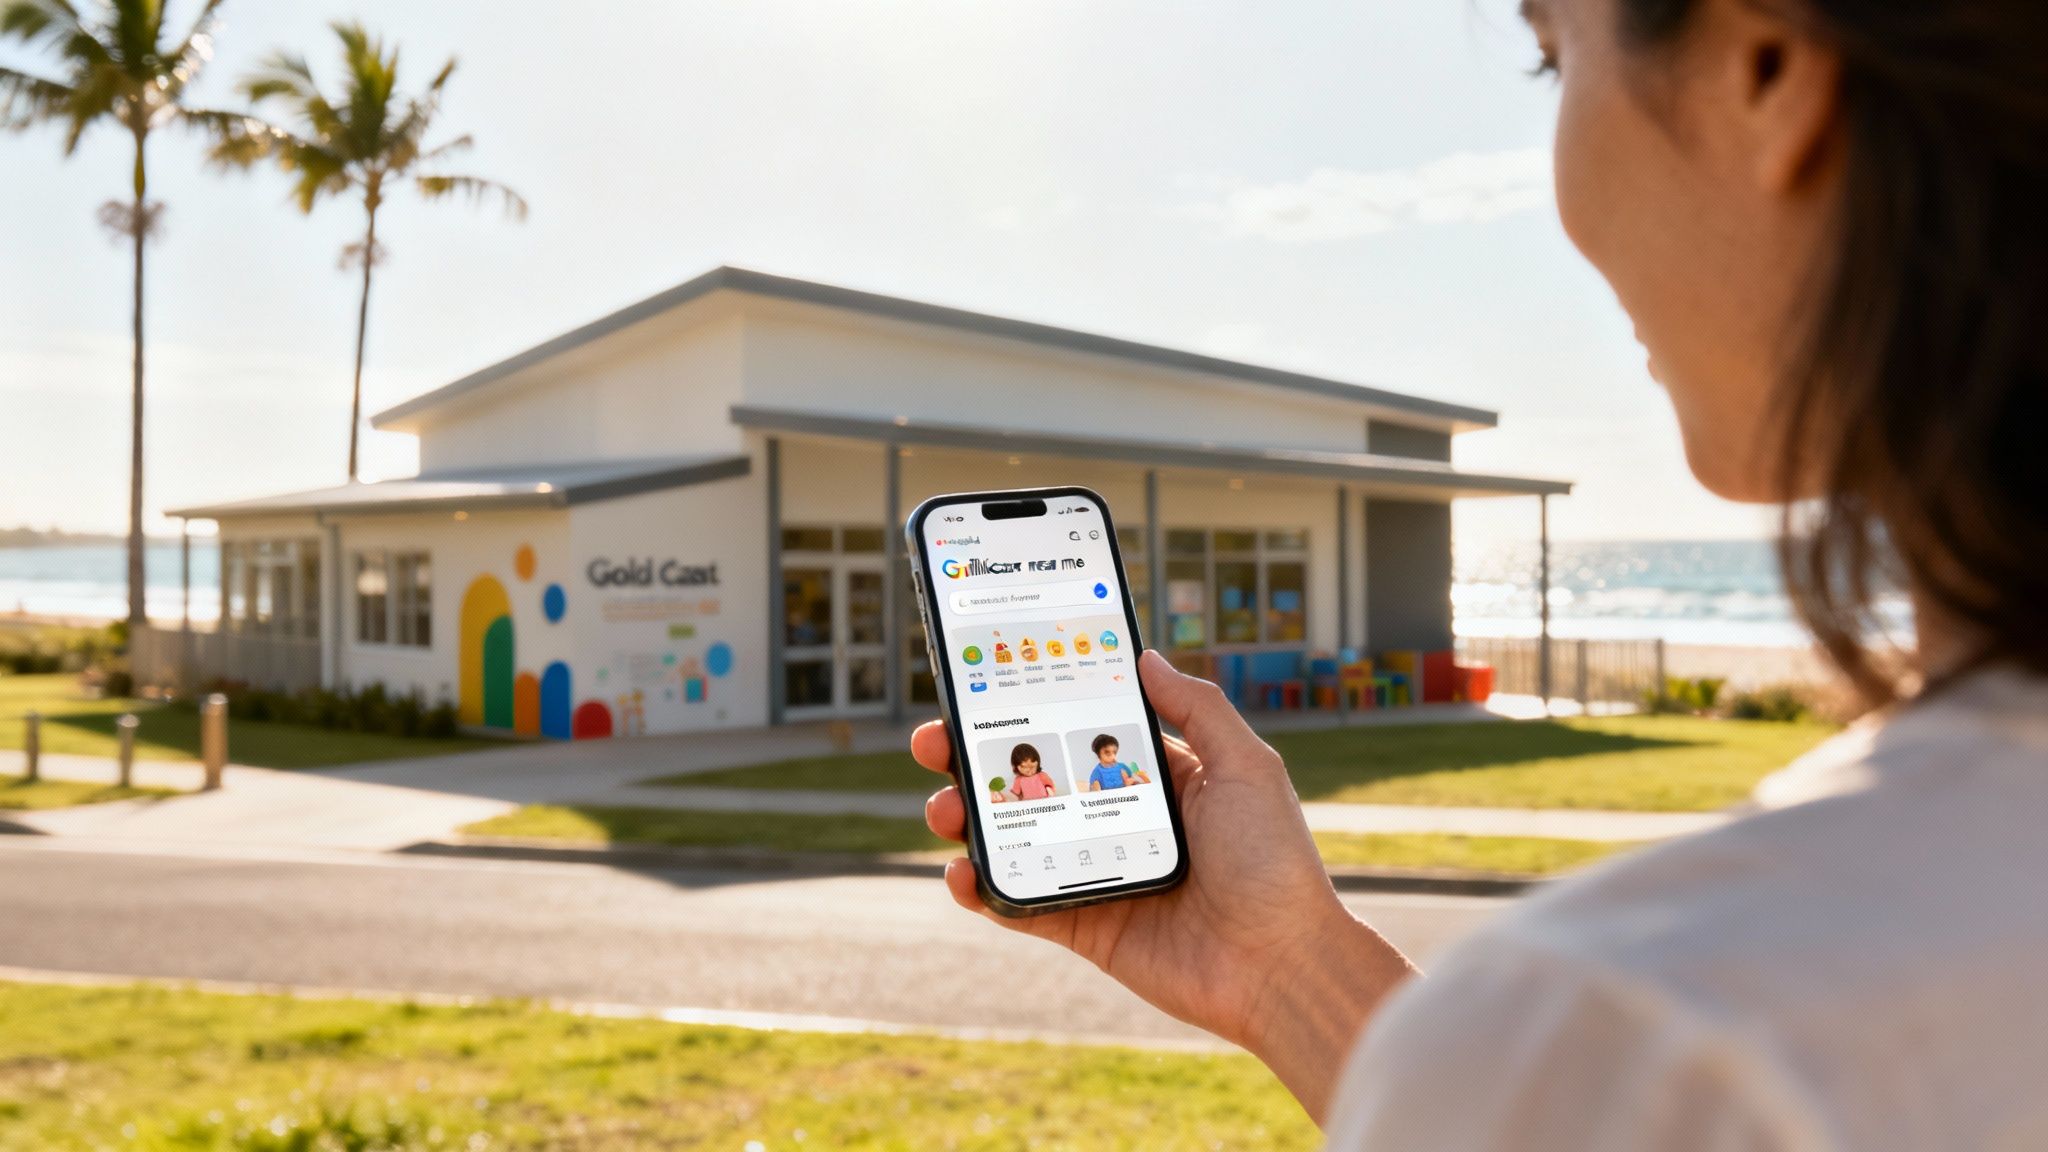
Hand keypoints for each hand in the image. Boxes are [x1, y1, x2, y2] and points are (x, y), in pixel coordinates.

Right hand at [915, 649, 1417, 1120]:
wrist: (1280, 965)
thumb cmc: (1274, 863)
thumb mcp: (1246, 767)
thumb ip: (1197, 708)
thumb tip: (1145, 655)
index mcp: (1157, 777)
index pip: (1080, 729)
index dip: (1033, 707)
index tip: (985, 684)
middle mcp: (1120, 819)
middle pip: (1032, 779)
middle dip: (976, 756)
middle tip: (935, 740)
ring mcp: (1096, 872)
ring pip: (1013, 836)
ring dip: (966, 817)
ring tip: (944, 806)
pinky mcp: (1083, 926)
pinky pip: (1017, 902)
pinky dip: (980, 887)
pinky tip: (959, 870)